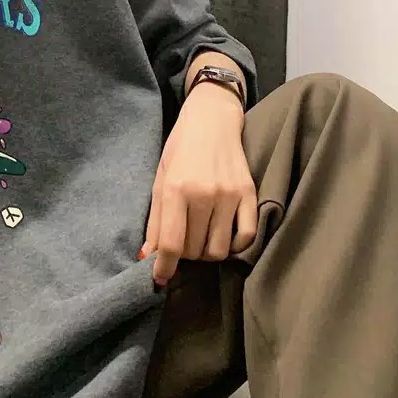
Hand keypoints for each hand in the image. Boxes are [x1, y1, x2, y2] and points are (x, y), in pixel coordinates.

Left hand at [140, 85, 257, 287]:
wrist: (211, 120)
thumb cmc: (180, 149)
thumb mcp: (160, 179)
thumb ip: (155, 219)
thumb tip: (147, 257)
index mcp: (176, 188)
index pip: (171, 243)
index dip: (164, 267)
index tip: (159, 278)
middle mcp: (204, 193)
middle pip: (194, 250)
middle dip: (184, 253)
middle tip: (181, 241)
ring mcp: (230, 194)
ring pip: (219, 249)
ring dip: (207, 251)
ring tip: (200, 235)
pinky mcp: (250, 194)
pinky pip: (246, 237)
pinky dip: (233, 244)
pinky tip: (222, 233)